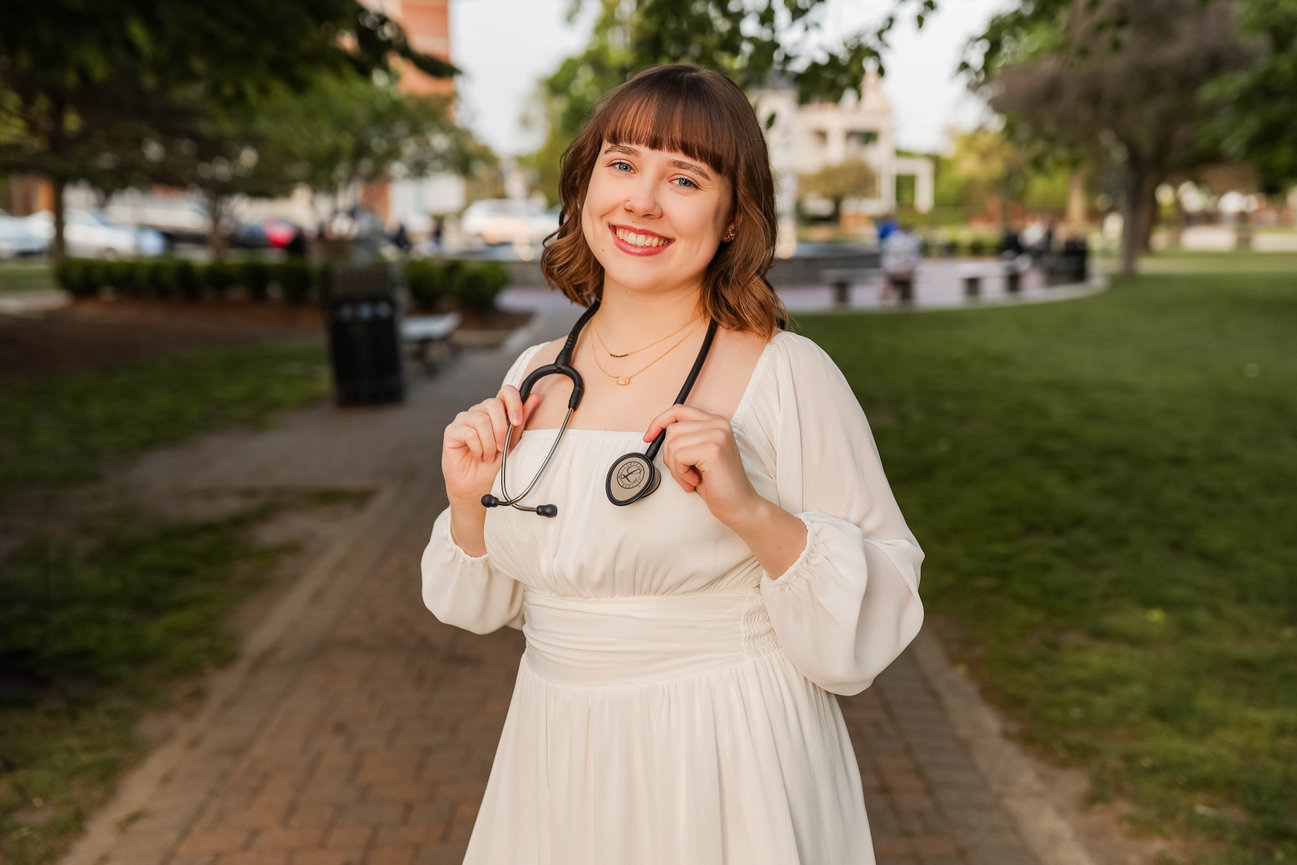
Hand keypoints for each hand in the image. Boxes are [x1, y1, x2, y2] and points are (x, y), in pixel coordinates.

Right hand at [442, 385, 540, 507]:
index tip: (517, 421)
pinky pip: (469, 433)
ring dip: (489, 443)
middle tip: (501, 448)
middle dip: (501, 429)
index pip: (505, 391)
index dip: (513, 401)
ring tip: (488, 456)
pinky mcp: (452, 431)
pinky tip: (477, 456)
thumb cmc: (494, 466)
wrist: (478, 486)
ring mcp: (464, 419)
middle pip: (492, 404)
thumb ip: (520, 422)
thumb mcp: (512, 444)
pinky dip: (477, 448)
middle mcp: (479, 411)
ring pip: (481, 420)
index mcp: (496, 412)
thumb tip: (533, 398)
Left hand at [643, 405, 760, 528]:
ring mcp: (717, 435)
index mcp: (715, 422)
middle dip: (670, 455)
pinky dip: (681, 474)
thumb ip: (684, 438)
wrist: (739, 504)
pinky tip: (695, 481)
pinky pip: (679, 457)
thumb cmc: (717, 483)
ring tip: (691, 478)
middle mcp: (718, 424)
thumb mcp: (697, 454)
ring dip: (676, 467)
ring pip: (672, 444)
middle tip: (684, 472)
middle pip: (672, 429)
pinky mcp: (713, 449)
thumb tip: (655, 433)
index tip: (649, 437)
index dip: (659, 422)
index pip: (678, 410)